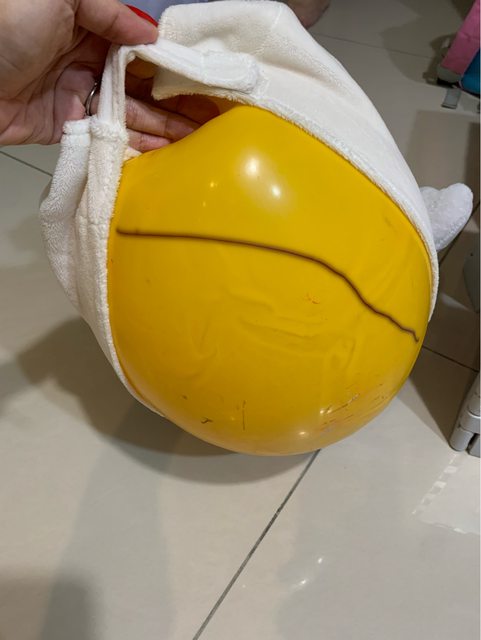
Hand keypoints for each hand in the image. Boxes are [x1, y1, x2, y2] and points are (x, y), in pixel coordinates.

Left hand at [0, 0, 217, 149]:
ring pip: (132, 115)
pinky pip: (109, 138)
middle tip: (213, 121)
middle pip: (143, 86)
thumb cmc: (6, 27)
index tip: (205, 82)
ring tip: (199, 144)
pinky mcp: (70, 127)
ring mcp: (82, 97)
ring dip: (165, 129)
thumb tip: (150, 36)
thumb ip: (108, 11)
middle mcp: (90, 62)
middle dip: (177, 103)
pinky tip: (165, 154)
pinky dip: (136, 146)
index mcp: (91, 27)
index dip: (173, 65)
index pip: (142, 50)